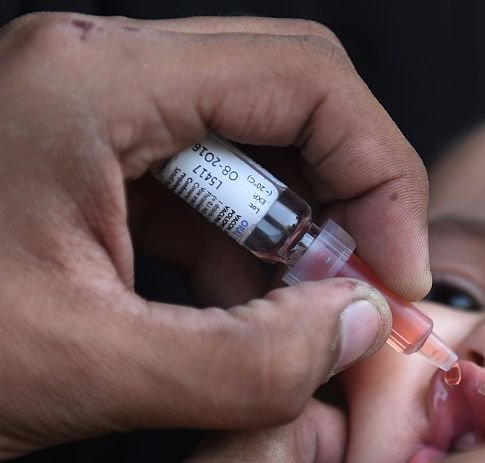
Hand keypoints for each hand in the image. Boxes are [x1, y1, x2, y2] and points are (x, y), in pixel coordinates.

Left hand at [0, 13, 431, 459]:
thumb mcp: (85, 369)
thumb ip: (246, 361)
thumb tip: (357, 330)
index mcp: (95, 81)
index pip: (307, 79)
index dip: (381, 175)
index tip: (399, 272)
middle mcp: (96, 71)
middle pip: (289, 99)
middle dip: (346, 200)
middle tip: (364, 293)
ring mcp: (88, 112)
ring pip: (250, 148)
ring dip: (295, 235)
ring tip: (300, 321)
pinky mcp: (85, 161)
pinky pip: (201, 189)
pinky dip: (242, 254)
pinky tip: (242, 318)